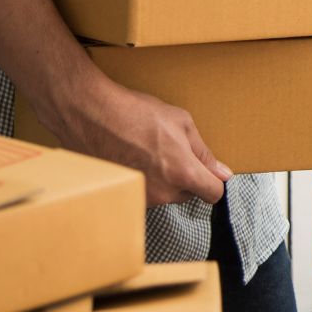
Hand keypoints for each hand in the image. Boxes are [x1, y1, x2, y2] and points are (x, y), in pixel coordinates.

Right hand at [53, 75, 231, 206]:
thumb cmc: (134, 113)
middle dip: (186, 176)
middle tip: (169, 150)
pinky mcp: (123, 197)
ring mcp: (141, 198)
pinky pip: (145, 194)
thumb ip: (204, 152)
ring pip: (165, 194)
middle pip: (188, 193)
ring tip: (147, 151)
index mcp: (183, 173)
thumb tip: (222, 173)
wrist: (89, 115)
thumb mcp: (180, 122)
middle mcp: (163, 193)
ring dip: (163, 179)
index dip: (214, 182)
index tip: (210, 173)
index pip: (214, 194)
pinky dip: (143, 181)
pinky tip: (132, 159)